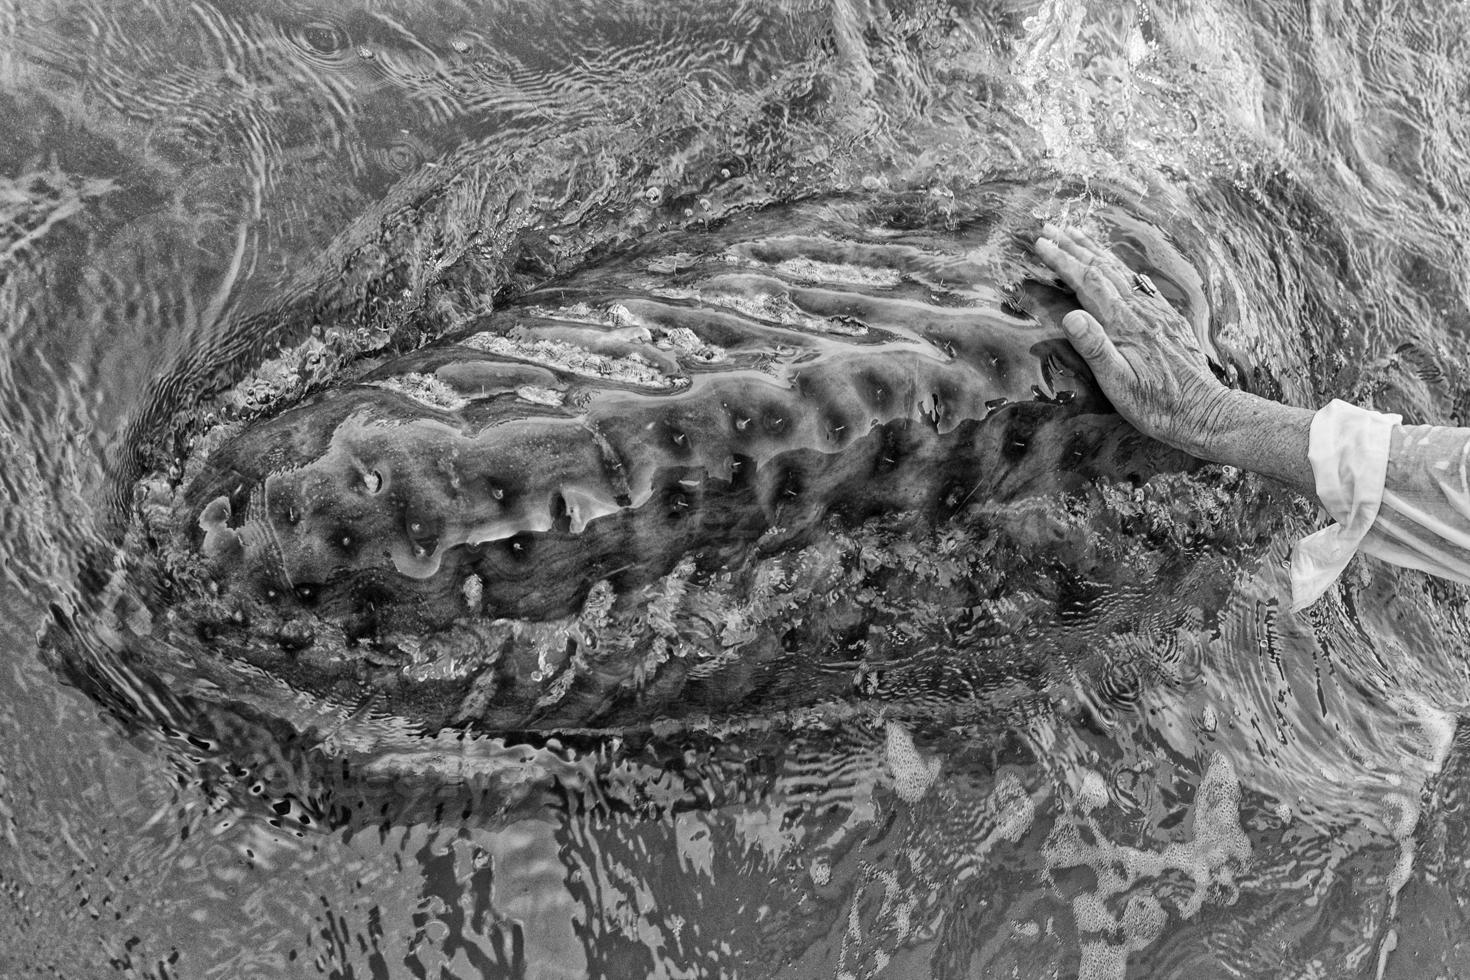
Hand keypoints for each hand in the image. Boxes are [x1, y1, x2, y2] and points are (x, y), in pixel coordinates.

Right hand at [1035, 223, 1235, 458]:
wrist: (1204, 413)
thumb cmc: (1158, 406)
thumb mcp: (1120, 385)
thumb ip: (1095, 348)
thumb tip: (1071, 315)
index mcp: (1125, 324)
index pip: (1088, 281)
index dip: (1063, 260)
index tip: (1041, 242)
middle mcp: (1141, 310)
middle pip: (1103, 267)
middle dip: (1074, 246)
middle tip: (1050, 227)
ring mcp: (1156, 312)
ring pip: (1121, 271)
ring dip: (1095, 250)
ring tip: (1076, 235)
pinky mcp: (1166, 319)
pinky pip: (1137, 282)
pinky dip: (1117, 266)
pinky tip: (1114, 265)